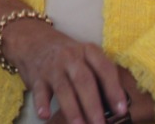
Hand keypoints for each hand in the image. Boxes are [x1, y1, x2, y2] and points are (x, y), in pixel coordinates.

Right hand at [3, 20, 126, 123]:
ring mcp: (52, 67)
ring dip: (72, 110)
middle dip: (93, 105)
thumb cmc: (68, 55)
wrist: (33, 39)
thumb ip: (99, 76)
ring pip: (63, 89)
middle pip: (83, 80)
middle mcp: (70, 57)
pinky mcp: (36, 77)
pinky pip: (39, 91)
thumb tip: (116, 107)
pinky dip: (41, 104)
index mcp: (88, 52)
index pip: (104, 69)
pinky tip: (45, 115)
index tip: (121, 110)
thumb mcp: (85, 56)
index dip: (114, 89)